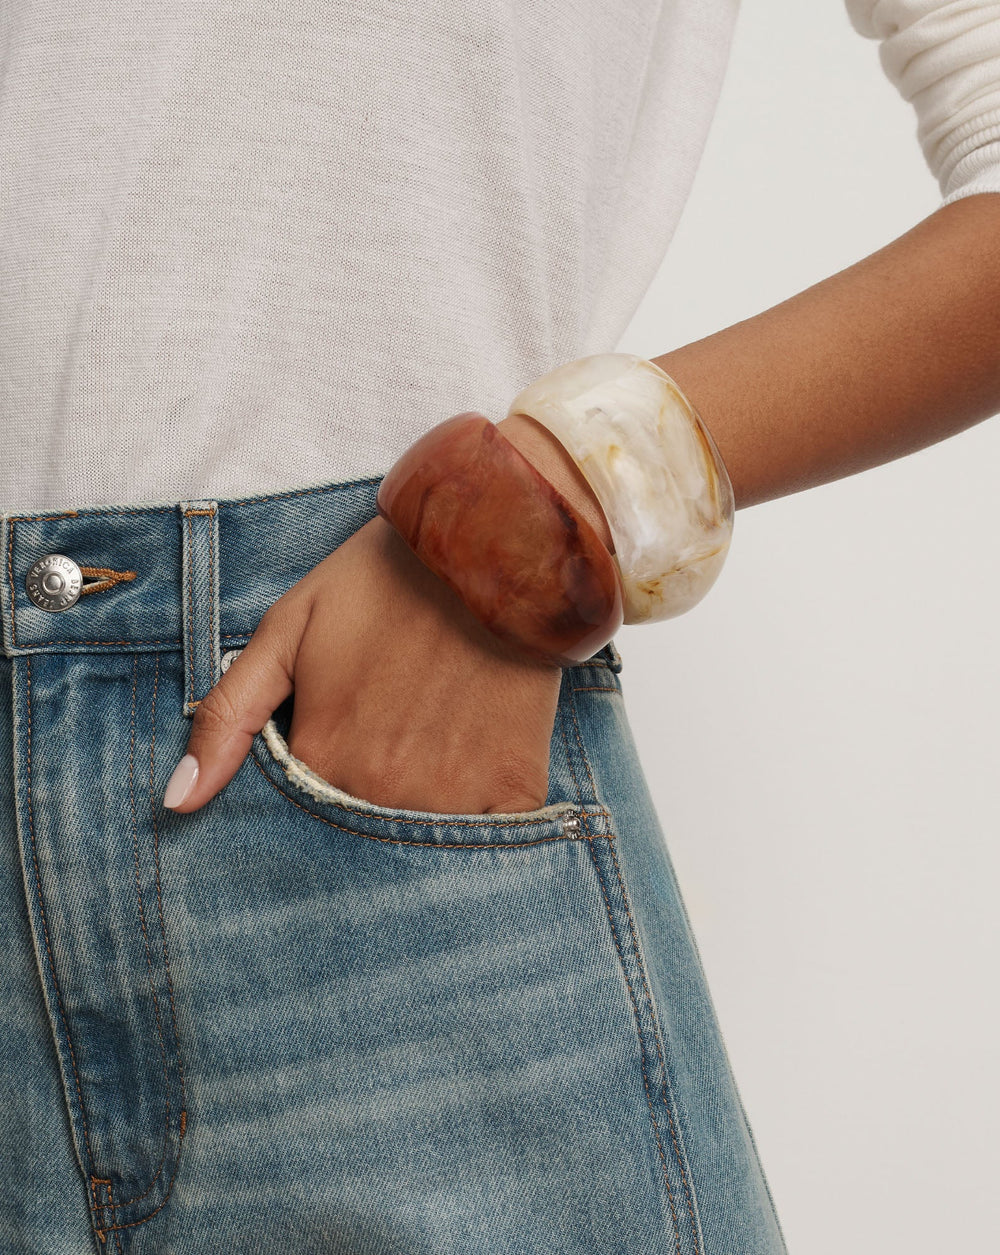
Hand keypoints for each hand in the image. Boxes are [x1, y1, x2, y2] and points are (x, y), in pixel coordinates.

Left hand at [161, 414, 611, 815]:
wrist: (495, 546)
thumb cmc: (384, 583)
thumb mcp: (287, 630)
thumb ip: (227, 716)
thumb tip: (179, 802)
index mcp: (324, 759)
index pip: (298, 821)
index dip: (313, 783)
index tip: (333, 748)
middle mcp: (385, 793)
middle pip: (362, 838)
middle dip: (365, 803)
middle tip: (389, 738)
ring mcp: (455, 798)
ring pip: (422, 842)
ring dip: (422, 810)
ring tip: (432, 741)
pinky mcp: (516, 790)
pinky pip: (492, 835)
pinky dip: (483, 812)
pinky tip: (477, 756)